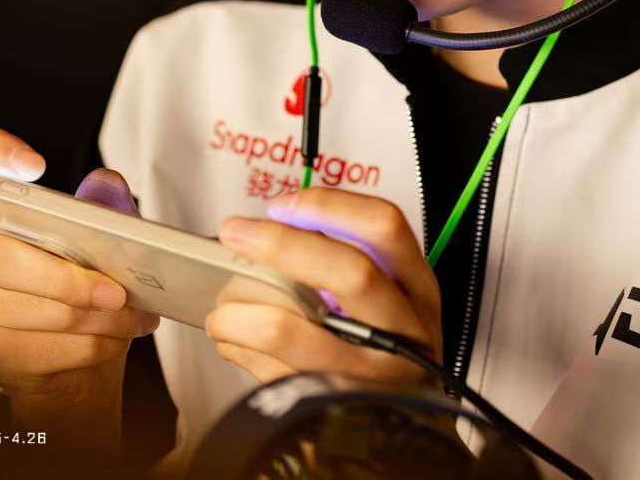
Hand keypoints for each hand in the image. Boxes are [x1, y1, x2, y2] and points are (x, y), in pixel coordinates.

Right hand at [0, 125, 159, 457]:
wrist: (65, 357)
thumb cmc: (75, 280)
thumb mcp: (95, 234)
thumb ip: (101, 205)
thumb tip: (106, 184)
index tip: (35, 167)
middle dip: (66, 280)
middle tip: (117, 291)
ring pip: (33, 310)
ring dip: (96, 318)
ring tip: (134, 314)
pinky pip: (47, 348)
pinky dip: (93, 344)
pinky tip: (116, 337)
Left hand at [207, 188, 442, 392]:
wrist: (404, 435)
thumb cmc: (388, 354)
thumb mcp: (393, 301)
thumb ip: (351, 260)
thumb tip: (277, 227)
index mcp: (416, 289)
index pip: (385, 228)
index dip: (329, 206)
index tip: (284, 204)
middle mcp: (400, 330)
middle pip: (349, 271)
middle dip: (280, 244)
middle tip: (236, 233)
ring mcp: (367, 374)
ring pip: (289, 328)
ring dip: (239, 309)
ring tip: (223, 305)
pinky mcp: (329, 405)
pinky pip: (268, 371)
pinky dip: (237, 349)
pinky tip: (234, 339)